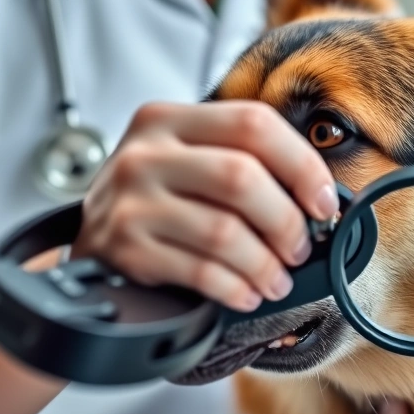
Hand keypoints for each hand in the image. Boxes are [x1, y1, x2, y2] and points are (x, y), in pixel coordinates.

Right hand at [73, 101, 338, 310]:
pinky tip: (246, 293)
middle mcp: (146, 153)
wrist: (90, 243)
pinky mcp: (124, 248)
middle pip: (242, 178)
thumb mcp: (189, 161)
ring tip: (276, 280)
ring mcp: (130, 200)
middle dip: (285, 222)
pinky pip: (200, 271)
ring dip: (265, 264)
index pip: (254, 124)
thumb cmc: (157, 202)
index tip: (322, 203)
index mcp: (170, 119)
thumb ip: (245, 164)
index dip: (302, 165)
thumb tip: (319, 200)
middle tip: (299, 249)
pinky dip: (235, 288)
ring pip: (224, 231)